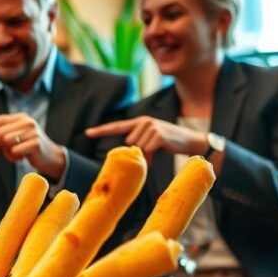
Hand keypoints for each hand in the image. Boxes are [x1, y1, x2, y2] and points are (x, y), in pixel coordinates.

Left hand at [0, 112, 64, 177]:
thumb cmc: (29, 144)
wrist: (51, 157)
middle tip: (9, 150)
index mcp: (21, 117)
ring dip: (7, 152)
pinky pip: (14, 150)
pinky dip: (14, 157)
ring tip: (16, 153)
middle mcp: (27, 121)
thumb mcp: (15, 131)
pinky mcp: (36, 143)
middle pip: (0, 132)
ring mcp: (33, 132)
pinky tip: (21, 157)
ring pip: (6, 141)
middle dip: (0, 145)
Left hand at [86, 117, 207, 156]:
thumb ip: (139, 144)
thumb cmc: (168, 142)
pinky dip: (153, 154)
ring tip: (159, 147)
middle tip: (153, 148)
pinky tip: (162, 148)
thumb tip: (133, 156)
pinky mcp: (157, 134)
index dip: (102, 130)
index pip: (117, 126)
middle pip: (129, 143)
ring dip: (147, 152)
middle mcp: (143, 121)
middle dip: (139, 150)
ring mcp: (151, 126)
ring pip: (138, 147)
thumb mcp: (151, 140)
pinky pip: (147, 150)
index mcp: (139, 122)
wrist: (189, 141)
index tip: (88, 132)